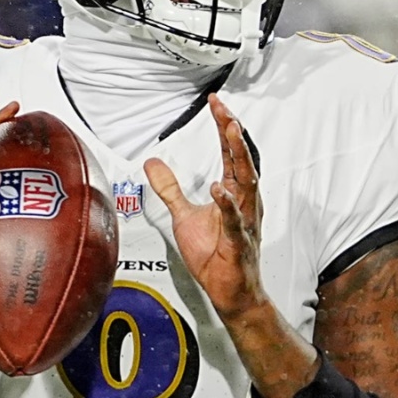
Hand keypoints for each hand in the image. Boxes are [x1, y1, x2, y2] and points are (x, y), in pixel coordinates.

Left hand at [145, 94, 267, 320]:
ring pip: (245, 184)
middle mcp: (243, 203)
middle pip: (242, 161)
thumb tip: (152, 163)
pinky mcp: (238, 243)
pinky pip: (235, 221)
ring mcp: (244, 222)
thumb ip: (170, 188)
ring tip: (230, 132)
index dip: (224, 127)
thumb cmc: (215, 256)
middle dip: (233, 133)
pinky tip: (219, 188)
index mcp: (232, 194)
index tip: (216, 104)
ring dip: (238, 157)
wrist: (231, 293)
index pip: (230, 154)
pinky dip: (227, 204)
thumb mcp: (182, 216)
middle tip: (224, 109)